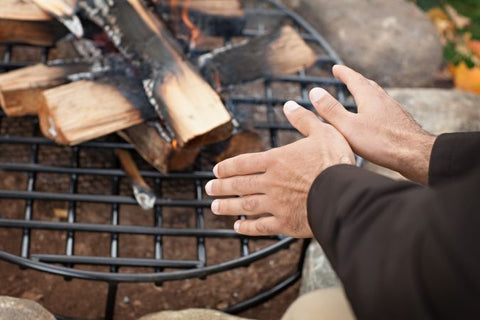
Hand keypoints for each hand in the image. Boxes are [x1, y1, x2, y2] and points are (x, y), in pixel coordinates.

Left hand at [205, 101, 354, 237]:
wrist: (344, 194)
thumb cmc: (335, 161)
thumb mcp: (323, 132)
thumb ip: (304, 119)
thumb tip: (289, 104)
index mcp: (277, 160)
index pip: (244, 163)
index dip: (228, 167)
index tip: (217, 171)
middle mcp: (271, 182)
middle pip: (239, 184)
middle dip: (221, 186)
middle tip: (208, 189)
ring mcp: (276, 204)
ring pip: (245, 205)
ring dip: (228, 206)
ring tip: (215, 207)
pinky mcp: (285, 223)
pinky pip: (261, 226)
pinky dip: (247, 227)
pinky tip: (237, 227)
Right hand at [310, 65, 435, 183]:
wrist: (417, 155)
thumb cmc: (382, 142)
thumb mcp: (348, 127)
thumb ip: (331, 110)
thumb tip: (314, 91)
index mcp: (370, 98)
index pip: (354, 79)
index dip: (344, 73)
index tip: (336, 67)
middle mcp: (384, 100)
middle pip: (368, 85)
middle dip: (356, 80)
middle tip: (348, 77)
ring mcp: (395, 111)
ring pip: (379, 97)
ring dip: (368, 93)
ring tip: (362, 95)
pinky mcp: (401, 123)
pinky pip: (386, 109)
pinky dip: (376, 107)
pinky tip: (377, 118)